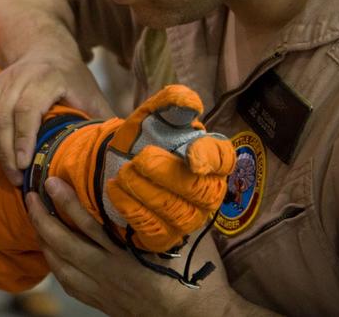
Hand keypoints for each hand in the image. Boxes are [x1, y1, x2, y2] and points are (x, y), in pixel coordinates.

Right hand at [0, 53, 113, 184]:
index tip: (25, 165)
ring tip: (8, 169)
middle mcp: (18, 75)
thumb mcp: (94, 97)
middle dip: (6, 152)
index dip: (24, 138)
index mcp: (48, 77)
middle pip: (2, 116)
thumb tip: (118, 155)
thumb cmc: (74, 80)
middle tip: (17, 178)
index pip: (27, 108)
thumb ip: (104, 122)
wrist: (47, 50)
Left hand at [26, 177, 244, 316]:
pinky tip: (51, 255)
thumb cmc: (198, 273)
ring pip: (60, 266)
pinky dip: (56, 266)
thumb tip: (158, 174)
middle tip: (29, 195)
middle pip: (63, 245)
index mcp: (126, 254)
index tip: (51, 181)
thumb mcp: (187, 236)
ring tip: (35, 220)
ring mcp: (103, 290)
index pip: (87, 224)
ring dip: (43, 242)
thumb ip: (166, 208)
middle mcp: (109, 272)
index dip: (66, 201)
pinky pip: (70, 285)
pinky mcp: (104, 303)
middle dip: (41, 218)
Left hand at [102, 86, 232, 251]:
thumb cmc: (143, 139)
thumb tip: (189, 101)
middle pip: (200, 191)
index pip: (223, 160)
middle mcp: (207, 191)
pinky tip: (115, 188)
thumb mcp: (151, 116)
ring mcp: (189, 217)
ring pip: (177, 212)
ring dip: (144, 189)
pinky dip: (130, 207)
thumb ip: (169, 105)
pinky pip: (154, 229)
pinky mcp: (165, 236)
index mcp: (209, 158)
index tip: (191, 156)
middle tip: (139, 158)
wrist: (116, 164)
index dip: (210, 159)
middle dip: (166, 174)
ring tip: (123, 171)